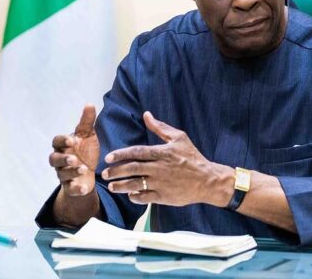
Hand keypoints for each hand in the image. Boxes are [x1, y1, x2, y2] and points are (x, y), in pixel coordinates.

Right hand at [49, 104, 99, 196]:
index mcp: (63, 146)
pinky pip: (70, 189)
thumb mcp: (88, 136)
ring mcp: (64, 174)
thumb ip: (87, 122)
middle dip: (63, 159)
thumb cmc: (86, 151)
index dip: (62, 141)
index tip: (72, 140)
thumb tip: (90, 103)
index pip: (56, 141)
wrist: (90, 173)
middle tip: (74, 158)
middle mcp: (60, 161)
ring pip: (61, 174)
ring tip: (83, 169)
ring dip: (71, 172)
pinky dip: (77, 189)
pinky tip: (85, 188)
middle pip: (53, 159)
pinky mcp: (71, 187)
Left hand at [102, 112, 231, 206]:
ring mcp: (161, 183)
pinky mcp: (164, 196)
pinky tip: (129, 194)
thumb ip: (160, 127)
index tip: (109, 158)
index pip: (137, 152)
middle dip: (116, 171)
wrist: (207, 179)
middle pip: (132, 169)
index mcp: (162, 152)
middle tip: (104, 173)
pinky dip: (134, 196)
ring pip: (135, 185)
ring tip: (111, 186)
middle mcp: (159, 168)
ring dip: (121, 186)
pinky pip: (144, 197)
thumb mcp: (179, 138)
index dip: (121, 154)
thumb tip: (146, 114)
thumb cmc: (192, 157)